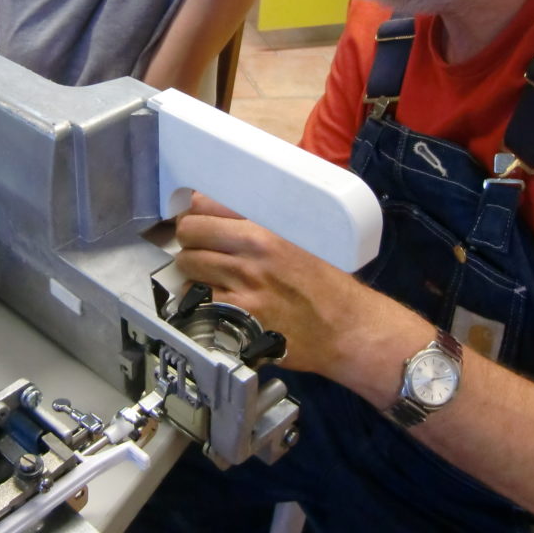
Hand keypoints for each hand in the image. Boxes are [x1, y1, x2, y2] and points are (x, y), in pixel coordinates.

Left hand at [175, 192, 370, 376]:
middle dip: (191, 241)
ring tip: (211, 276)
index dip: (197, 214)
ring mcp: (242, 284)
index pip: (205, 205)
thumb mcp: (301, 236)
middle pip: (189, 233)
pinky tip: (218, 300)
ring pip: (187, 265)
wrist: (346, 327)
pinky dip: (200, 299)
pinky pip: (196, 298)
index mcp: (267, 226)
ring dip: (193, 270)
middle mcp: (252, 250)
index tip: (198, 222)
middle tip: (202, 249)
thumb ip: (261, 220)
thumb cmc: (326, 281)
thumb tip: (215, 206)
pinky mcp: (236, 315)